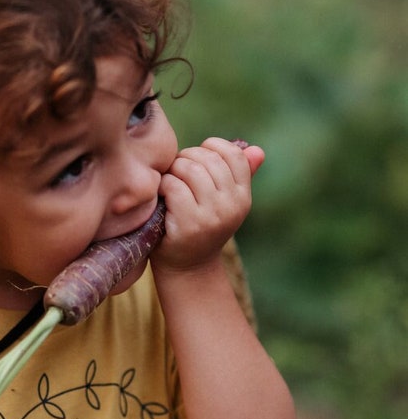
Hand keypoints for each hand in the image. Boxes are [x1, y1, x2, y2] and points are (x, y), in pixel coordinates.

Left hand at [155, 137, 264, 270]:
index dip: (211, 148)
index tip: (196, 160)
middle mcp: (231, 206)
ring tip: (168, 182)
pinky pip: (174, 186)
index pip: (234, 154)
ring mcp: (211, 216)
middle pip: (208, 158)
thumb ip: (238, 176)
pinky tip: (161, 195)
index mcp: (243, 197)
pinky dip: (163, 185)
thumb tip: (257, 150)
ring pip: (190, 169)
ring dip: (173, 170)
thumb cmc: (201, 229)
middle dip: (186, 158)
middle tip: (176, 171)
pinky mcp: (188, 224)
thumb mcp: (224, 204)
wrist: (187, 269)